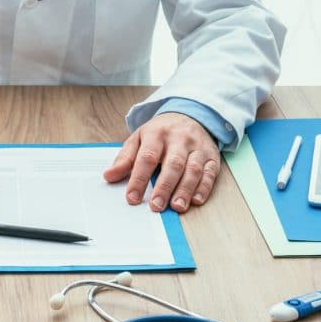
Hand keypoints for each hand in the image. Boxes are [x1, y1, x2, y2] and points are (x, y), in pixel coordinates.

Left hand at [103, 113, 220, 212]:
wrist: (190, 115)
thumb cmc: (161, 132)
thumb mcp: (139, 138)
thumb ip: (125, 158)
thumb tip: (109, 176)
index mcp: (157, 134)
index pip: (147, 157)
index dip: (139, 179)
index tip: (132, 197)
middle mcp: (179, 139)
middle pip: (172, 164)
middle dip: (164, 187)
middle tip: (156, 206)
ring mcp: (197, 147)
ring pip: (193, 169)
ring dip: (185, 190)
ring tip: (176, 206)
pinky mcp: (211, 156)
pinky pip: (210, 172)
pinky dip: (204, 187)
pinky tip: (196, 200)